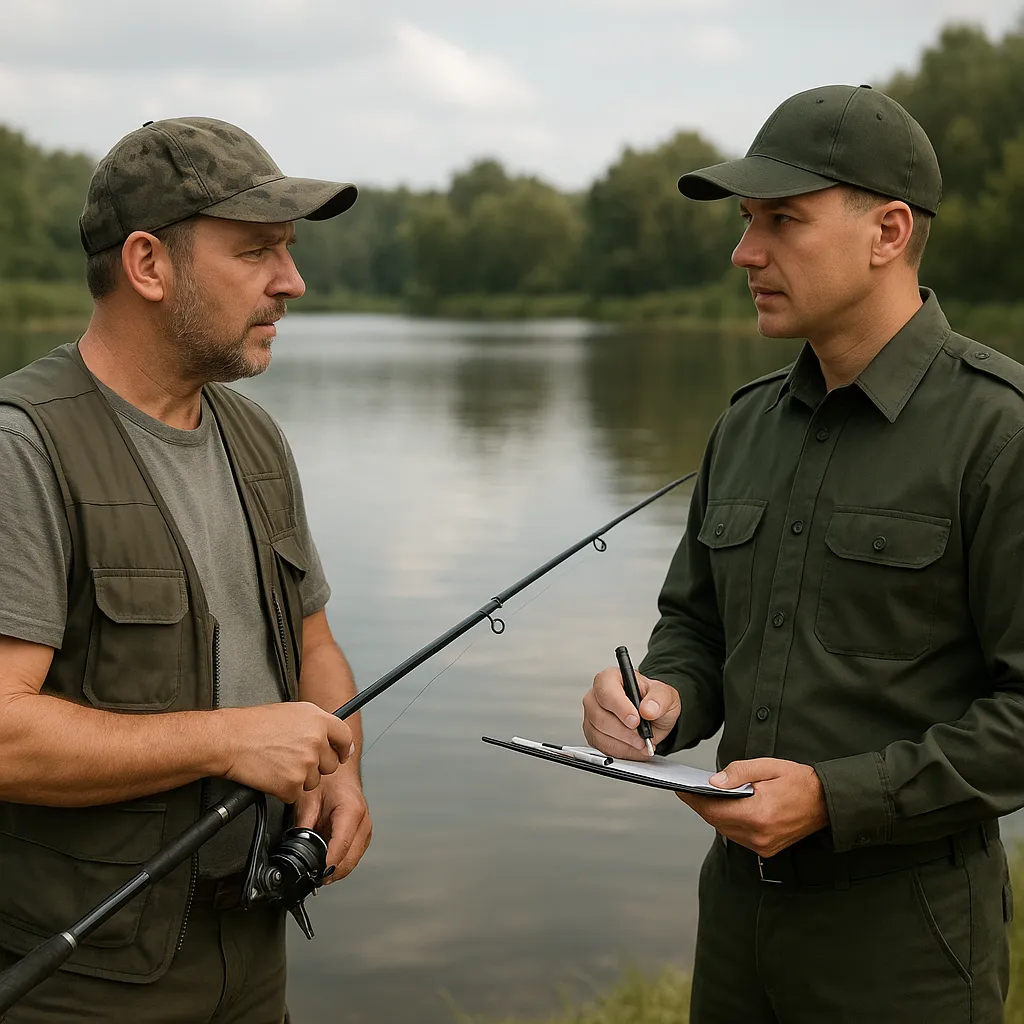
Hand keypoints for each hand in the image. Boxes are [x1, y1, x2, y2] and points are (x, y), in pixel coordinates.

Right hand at [218, 701, 353, 803]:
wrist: (230, 740)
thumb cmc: (254, 725)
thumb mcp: (292, 712)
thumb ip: (316, 724)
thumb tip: (332, 736)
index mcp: (318, 720)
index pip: (345, 737)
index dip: (343, 748)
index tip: (341, 754)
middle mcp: (316, 741)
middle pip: (331, 764)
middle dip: (316, 766)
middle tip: (294, 759)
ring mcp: (306, 763)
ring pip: (314, 782)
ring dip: (299, 778)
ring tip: (279, 764)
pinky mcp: (292, 784)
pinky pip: (295, 794)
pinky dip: (284, 790)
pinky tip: (272, 775)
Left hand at [294, 771, 372, 882]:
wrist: (341, 770)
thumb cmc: (329, 779)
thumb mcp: (308, 800)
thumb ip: (303, 826)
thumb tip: (296, 849)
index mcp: (351, 811)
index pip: (341, 846)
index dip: (327, 864)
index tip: (316, 875)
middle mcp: (363, 821)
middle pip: (350, 859)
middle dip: (331, 872)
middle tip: (312, 878)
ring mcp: (366, 829)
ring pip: (353, 861)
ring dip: (336, 869)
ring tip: (317, 871)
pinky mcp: (364, 834)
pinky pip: (354, 855)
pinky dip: (341, 862)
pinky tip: (327, 861)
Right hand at [582, 666, 680, 759]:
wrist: (653, 715)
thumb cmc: (653, 700)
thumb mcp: (664, 695)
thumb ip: (659, 699)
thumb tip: (648, 709)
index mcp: (611, 678)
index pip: (606, 691)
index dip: (620, 707)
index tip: (635, 720)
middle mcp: (596, 695)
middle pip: (599, 716)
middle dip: (624, 732)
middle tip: (642, 737)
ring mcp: (592, 715)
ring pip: (599, 734)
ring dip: (624, 744)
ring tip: (641, 743)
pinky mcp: (592, 733)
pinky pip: (601, 747)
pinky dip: (620, 751)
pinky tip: (633, 747)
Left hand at [676, 758, 828, 857]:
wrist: (827, 802)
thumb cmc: (799, 781)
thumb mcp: (768, 767)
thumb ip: (738, 773)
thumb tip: (713, 782)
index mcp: (758, 814)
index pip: (714, 810)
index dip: (694, 799)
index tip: (680, 789)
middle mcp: (759, 835)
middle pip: (717, 821)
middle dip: (701, 805)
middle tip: (688, 790)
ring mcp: (763, 846)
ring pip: (726, 830)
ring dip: (714, 815)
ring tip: (703, 798)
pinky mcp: (767, 849)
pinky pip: (738, 836)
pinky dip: (729, 823)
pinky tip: (725, 809)